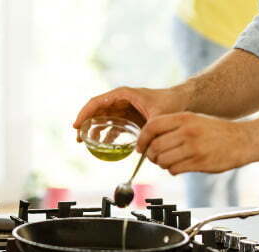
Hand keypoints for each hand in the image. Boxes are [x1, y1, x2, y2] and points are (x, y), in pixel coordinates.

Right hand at [73, 86, 188, 140]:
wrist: (181, 102)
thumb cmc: (170, 104)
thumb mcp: (159, 116)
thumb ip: (149, 131)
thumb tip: (141, 148)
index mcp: (123, 94)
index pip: (97, 102)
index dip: (84, 114)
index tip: (77, 126)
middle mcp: (120, 100)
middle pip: (96, 111)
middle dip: (85, 125)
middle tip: (79, 140)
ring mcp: (123, 109)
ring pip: (103, 119)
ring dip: (94, 131)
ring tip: (88, 145)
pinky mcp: (128, 118)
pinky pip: (113, 126)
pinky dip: (106, 135)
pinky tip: (103, 147)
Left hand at [138, 112, 253, 174]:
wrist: (242, 140)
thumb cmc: (216, 132)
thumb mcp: (194, 120)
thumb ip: (173, 128)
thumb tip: (150, 142)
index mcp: (184, 118)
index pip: (151, 127)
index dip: (141, 139)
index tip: (140, 147)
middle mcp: (187, 131)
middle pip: (154, 146)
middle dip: (151, 156)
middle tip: (155, 158)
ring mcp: (193, 148)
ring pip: (163, 160)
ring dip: (162, 164)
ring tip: (169, 162)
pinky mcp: (199, 163)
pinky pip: (174, 170)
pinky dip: (172, 171)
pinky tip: (179, 167)